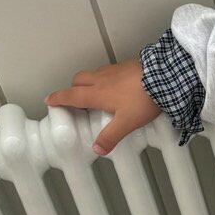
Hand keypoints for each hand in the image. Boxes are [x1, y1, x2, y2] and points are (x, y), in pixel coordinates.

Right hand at [44, 59, 160, 155]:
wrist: (165, 77)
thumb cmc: (144, 98)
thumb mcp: (126, 122)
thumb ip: (111, 136)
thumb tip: (98, 148)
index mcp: (97, 93)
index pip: (71, 95)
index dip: (58, 98)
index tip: (49, 100)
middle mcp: (102, 78)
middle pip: (78, 80)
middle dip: (72, 88)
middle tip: (74, 98)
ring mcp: (115, 70)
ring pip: (94, 73)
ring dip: (89, 81)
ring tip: (95, 92)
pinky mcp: (128, 65)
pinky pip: (110, 70)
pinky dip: (106, 77)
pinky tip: (117, 85)